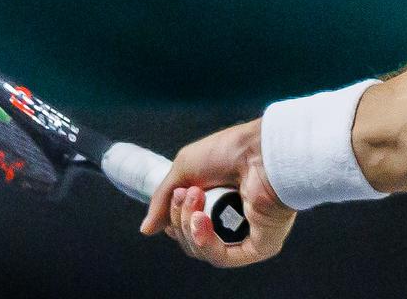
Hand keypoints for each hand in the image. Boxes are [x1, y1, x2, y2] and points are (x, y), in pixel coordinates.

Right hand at [138, 118, 297, 267]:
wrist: (259, 149)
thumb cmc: (230, 151)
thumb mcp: (184, 169)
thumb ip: (162, 200)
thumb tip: (146, 229)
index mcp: (220, 204)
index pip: (187, 227)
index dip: (174, 219)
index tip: (175, 196)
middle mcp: (233, 222)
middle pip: (191, 240)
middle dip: (180, 218)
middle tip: (187, 193)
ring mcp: (246, 235)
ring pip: (202, 250)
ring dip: (190, 226)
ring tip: (196, 198)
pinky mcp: (259, 246)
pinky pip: (222, 257)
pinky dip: (205, 242)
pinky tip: (202, 221)